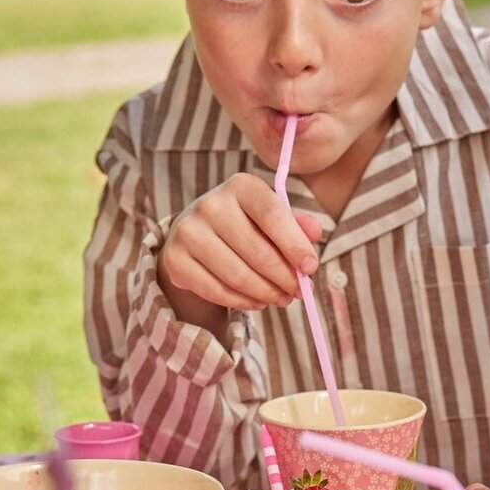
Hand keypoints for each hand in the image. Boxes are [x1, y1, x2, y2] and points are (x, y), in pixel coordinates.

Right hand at [159, 173, 321, 313]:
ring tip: (283, 298)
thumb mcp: (273, 219)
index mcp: (240, 186)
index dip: (294, 244)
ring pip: (239, 276)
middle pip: (258, 252)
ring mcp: (188, 232)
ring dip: (268, 293)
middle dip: (286, 278)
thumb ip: (296, 225)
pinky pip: (217, 291)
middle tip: (300, 292)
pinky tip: (258, 302)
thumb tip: (315, 232)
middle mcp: (210, 204)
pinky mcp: (175, 260)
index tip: (311, 268)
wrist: (198, 236)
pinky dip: (244, 302)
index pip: (272, 214)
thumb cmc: (247, 226)